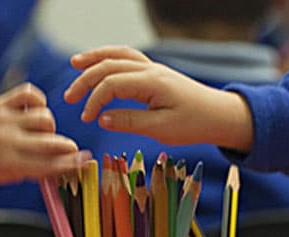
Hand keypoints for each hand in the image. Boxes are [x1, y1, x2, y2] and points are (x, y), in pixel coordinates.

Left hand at [0, 84, 86, 182]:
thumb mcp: (6, 176)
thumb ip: (33, 171)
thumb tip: (64, 166)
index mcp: (7, 164)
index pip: (47, 165)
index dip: (70, 163)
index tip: (85, 161)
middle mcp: (7, 140)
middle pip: (49, 141)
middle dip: (67, 146)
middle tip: (72, 149)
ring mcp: (4, 120)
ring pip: (44, 117)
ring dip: (50, 126)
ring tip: (43, 132)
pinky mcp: (2, 103)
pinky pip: (30, 93)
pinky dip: (38, 101)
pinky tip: (35, 110)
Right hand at [63, 46, 255, 151]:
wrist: (220, 115)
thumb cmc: (195, 123)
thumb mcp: (162, 129)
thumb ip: (130, 122)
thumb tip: (102, 118)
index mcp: (152, 82)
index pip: (112, 84)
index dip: (94, 100)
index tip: (87, 118)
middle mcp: (151, 70)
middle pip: (110, 65)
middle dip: (86, 79)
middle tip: (68, 98)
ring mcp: (153, 69)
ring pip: (119, 55)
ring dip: (95, 59)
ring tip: (75, 64)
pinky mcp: (155, 73)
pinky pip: (128, 58)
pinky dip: (110, 58)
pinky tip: (99, 64)